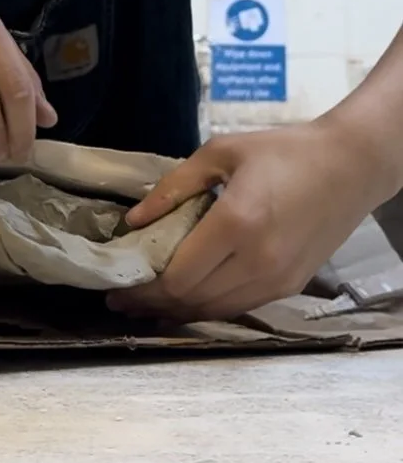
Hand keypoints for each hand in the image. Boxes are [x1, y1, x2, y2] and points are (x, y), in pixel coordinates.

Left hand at [106, 117, 390, 322]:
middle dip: (152, 304)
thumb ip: (173, 187)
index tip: (115, 290)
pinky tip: (187, 300)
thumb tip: (132, 221)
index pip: (178, 277)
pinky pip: (239, 306)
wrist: (348, 166)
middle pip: (193, 299)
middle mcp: (257, 260)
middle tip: (123, 300)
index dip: (143, 290)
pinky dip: (208, 307)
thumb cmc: (281, 151)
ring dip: (178, 311)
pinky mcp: (289, 286)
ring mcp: (276, 279)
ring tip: (147, 305)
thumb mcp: (220, 153)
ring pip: (215, 310)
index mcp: (237, 222)